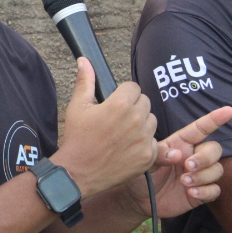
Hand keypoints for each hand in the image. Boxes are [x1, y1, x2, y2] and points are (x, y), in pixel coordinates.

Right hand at [53, 58, 157, 199]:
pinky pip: (154, 142)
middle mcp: (136, 120)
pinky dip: (144, 143)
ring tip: (123, 133)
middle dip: (133, 106)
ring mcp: (144, 139)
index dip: (123, 93)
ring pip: (151, 121)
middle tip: (117, 119)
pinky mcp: (148, 156)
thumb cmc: (77, 138)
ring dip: (141, 124)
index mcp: (119, 104)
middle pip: (145, 102)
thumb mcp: (77, 106)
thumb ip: (85, 81)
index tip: (114, 103)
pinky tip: (128, 147)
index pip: (134, 87)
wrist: (78, 172)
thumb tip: (84, 61)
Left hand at [125, 106, 231, 217]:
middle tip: (188, 166)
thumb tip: (178, 155)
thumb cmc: (142, 172)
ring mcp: (199, 174)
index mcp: (181, 143)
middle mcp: (193, 156)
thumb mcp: (146, 159)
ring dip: (203, 176)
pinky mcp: (200, 192)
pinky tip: (191, 193)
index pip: (200, 129)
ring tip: (184, 182)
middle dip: (205, 157)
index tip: (229, 110)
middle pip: (214, 149)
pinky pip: (215, 190)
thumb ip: (160, 154)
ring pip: (217, 169)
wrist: (139, 197)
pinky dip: (206, 191)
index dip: (215, 119)